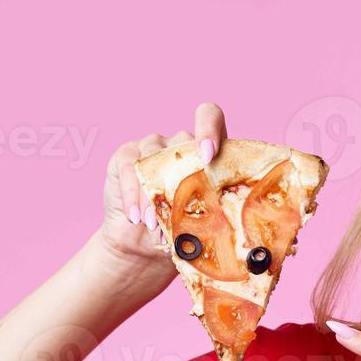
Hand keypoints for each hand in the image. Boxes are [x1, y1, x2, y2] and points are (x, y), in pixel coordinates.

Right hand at [92, 101, 227, 279]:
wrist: (143, 243)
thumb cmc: (182, 230)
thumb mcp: (205, 222)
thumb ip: (217, 214)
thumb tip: (236, 235)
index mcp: (206, 150)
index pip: (209, 116)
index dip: (208, 129)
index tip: (208, 154)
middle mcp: (178, 142)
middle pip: (180, 140)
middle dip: (180, 176)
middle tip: (179, 201)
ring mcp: (150, 146)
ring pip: (152, 157)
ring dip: (153, 195)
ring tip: (154, 225)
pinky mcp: (125, 157)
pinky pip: (128, 168)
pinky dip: (132, 196)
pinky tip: (135, 218)